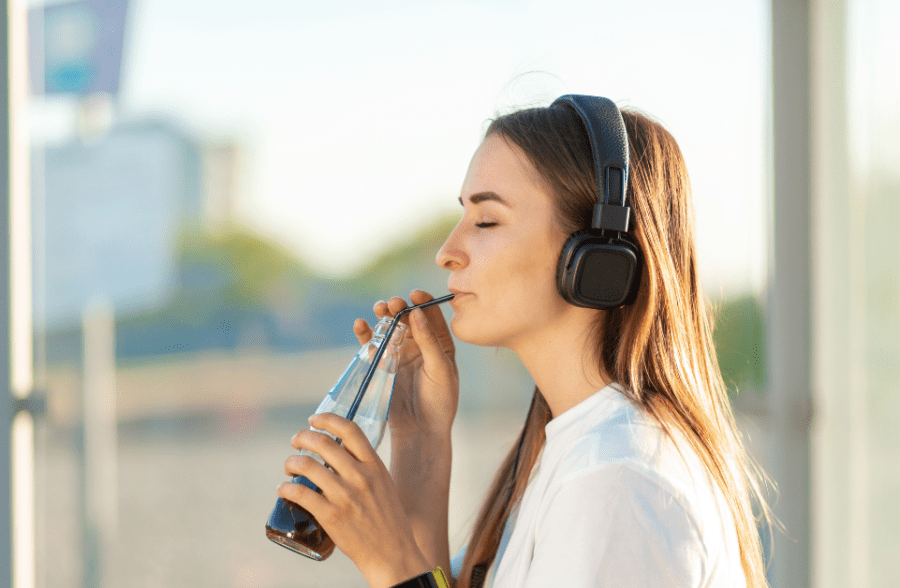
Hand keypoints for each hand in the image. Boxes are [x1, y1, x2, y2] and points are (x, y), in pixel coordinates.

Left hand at [278, 412, 431, 587]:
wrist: (393, 553)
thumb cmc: (388, 520)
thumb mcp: (383, 484)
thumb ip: (365, 468)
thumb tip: (340, 455)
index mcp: (374, 466)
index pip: (350, 430)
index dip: (328, 419)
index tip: (314, 419)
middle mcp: (360, 477)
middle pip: (323, 443)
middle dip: (302, 437)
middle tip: (295, 441)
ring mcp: (344, 496)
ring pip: (307, 466)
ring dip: (291, 462)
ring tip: (289, 466)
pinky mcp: (331, 516)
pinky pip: (301, 494)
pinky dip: (286, 488)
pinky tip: (283, 489)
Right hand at [354, 290, 458, 440]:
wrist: (420, 430)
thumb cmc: (439, 401)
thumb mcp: (441, 370)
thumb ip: (429, 342)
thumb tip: (417, 313)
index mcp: (440, 343)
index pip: (431, 315)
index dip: (423, 301)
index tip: (414, 295)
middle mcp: (420, 344)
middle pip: (407, 317)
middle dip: (399, 307)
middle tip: (393, 304)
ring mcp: (400, 353)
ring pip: (389, 327)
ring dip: (383, 315)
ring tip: (378, 309)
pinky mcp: (383, 364)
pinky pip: (372, 344)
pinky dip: (365, 333)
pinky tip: (360, 325)